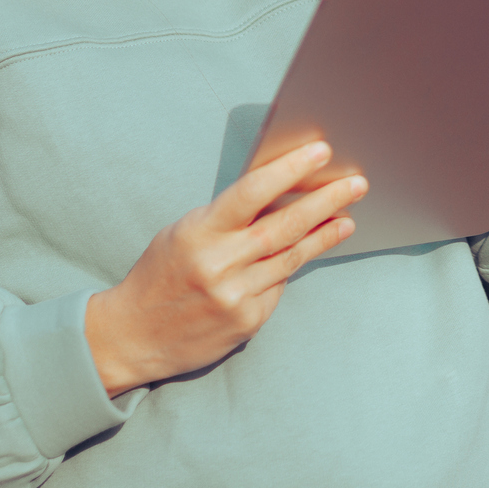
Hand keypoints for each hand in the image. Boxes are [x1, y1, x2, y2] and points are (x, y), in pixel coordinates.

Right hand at [85, 140, 365, 395]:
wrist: (133, 336)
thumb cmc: (161, 274)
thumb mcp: (183, 232)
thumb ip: (226, 216)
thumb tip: (277, 190)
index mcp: (199, 232)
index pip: (253, 192)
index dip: (291, 169)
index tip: (321, 151)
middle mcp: (219, 264)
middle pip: (285, 226)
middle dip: (326, 201)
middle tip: (356, 184)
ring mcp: (236, 296)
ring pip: (292, 257)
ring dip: (324, 235)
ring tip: (347, 217)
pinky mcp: (247, 322)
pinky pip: (279, 286)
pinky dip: (292, 266)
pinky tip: (310, 250)